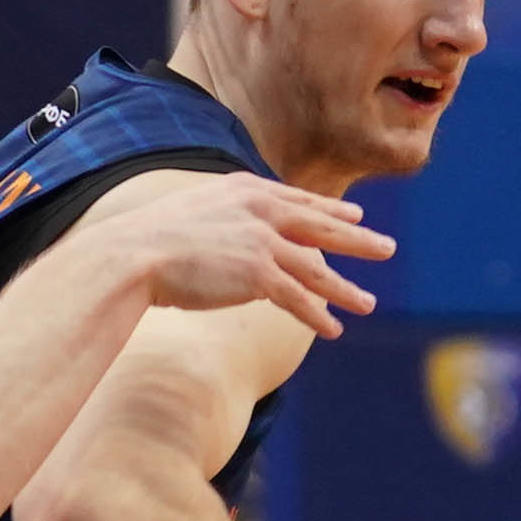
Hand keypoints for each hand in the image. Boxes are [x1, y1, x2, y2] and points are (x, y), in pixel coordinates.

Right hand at [57, 170, 389, 335]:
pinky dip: (317, 316)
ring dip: (345, 289)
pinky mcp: (258, 274)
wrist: (132, 256)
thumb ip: (216, 218)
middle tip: (388, 247)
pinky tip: (333, 329)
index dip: (330, 210)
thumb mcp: (188, 213)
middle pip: (321, 226)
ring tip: (368, 303)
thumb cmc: (147, 240)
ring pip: (316, 269)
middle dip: (359, 240)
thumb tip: (220, 234)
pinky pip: (298, 299)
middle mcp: (260, 211)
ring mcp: (262, 242)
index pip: (298, 200)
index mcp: (244, 190)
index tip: (356, 215)